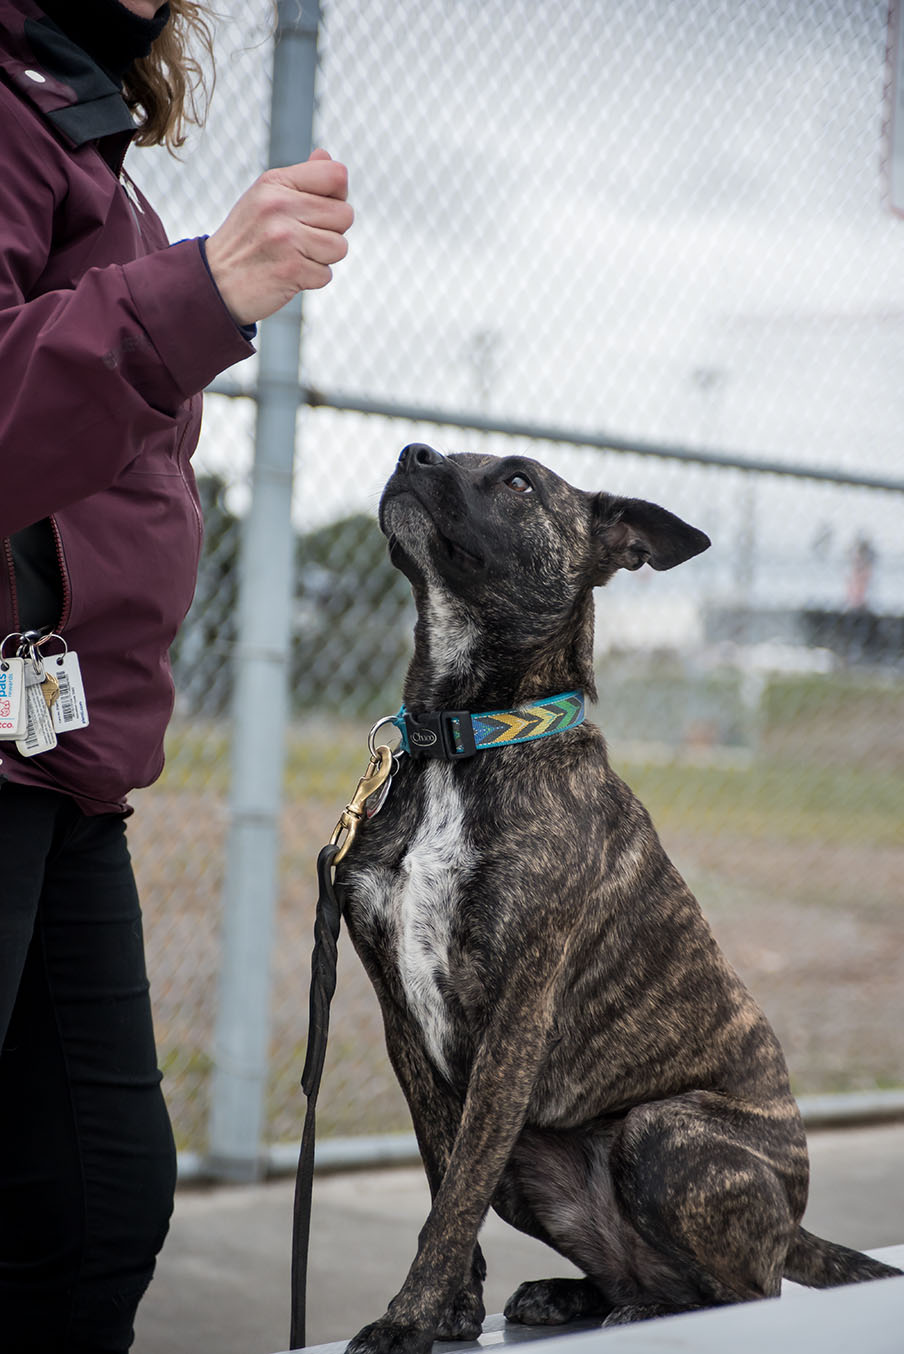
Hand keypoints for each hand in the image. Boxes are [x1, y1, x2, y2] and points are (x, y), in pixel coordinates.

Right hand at [205, 148, 353, 325]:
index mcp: (275, 182)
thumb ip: (300, 179)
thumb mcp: (264, 198)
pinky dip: (311, 279)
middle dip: (331, 231)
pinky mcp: (292, 270)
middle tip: (302, 238)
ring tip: (295, 256)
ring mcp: (286, 238)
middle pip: (345, 214)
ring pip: (339, 246)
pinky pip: (326, 274)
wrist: (214, 280)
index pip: (336, 174)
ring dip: (323, 258)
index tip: (319, 209)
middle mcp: (280, 206)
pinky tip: (289, 274)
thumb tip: (326, 155)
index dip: (337, 195)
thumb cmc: (246, 237)